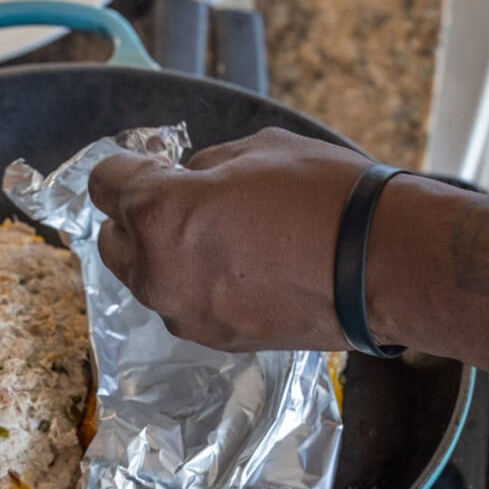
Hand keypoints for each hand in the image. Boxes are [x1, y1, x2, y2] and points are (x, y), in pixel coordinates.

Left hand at [88, 127, 375, 350]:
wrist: (384, 267)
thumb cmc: (325, 197)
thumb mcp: (257, 149)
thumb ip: (202, 167)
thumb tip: (185, 179)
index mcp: (159, 214)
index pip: (105, 183)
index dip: (128, 165)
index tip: (154, 163)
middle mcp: (159, 273)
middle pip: (114, 240)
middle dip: (138, 217)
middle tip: (185, 198)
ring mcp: (188, 315)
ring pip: (150, 279)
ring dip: (168, 255)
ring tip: (223, 235)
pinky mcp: (219, 340)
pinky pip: (188, 304)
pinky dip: (201, 285)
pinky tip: (245, 266)